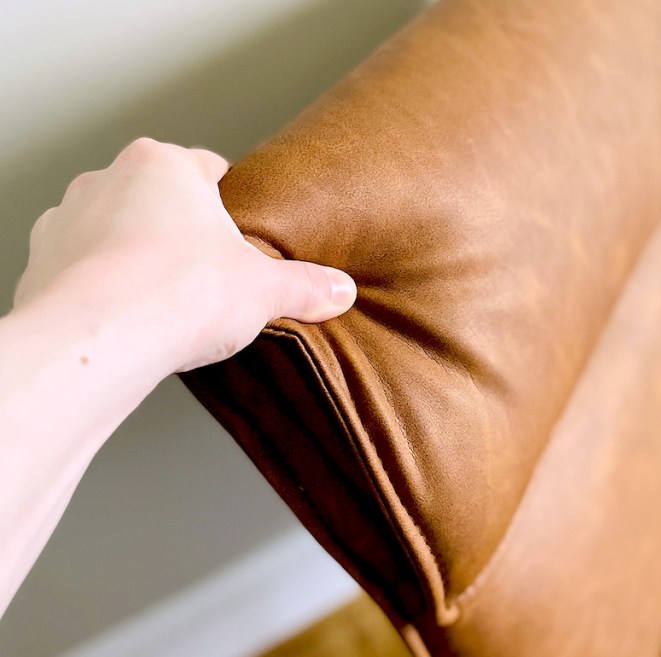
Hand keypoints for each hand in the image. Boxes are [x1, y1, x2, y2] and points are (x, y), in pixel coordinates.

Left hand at [13, 137, 355, 371]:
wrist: (98, 340)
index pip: (208, 167)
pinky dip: (104, 286)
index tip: (242, 226)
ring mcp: (67, 220)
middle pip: (159, 198)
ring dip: (138, 255)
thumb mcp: (264, 290)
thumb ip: (305, 286)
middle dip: (184, 229)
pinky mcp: (41, 263)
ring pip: (115, 229)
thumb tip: (339, 290)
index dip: (231, 200)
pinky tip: (129, 318)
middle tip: (212, 271)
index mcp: (164, 166)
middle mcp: (108, 180)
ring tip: (168, 299)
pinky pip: (82, 268)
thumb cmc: (175, 294)